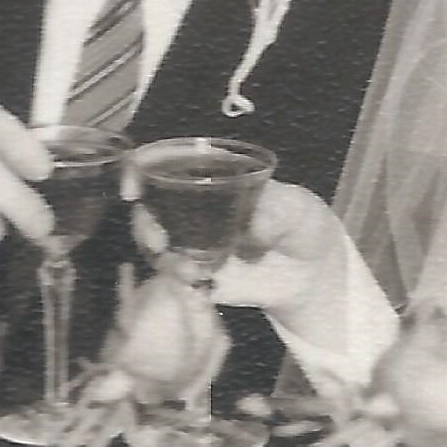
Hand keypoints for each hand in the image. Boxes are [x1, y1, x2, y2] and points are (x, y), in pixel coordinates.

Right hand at [133, 178, 348, 327]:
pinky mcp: (197, 272)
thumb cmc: (303, 225)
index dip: (140, 170)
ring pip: (154, 242)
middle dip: (144, 223)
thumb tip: (252, 227)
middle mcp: (193, 205)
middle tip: (159, 243)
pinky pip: (172, 275)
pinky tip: (199, 285)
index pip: (165, 162)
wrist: (312, 276)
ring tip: (188, 271)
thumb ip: (278, 212)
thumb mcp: (299, 210)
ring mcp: (191, 240)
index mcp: (212, 175)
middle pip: (149, 205)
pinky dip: (178, 280)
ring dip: (160, 256)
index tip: (133, 189)